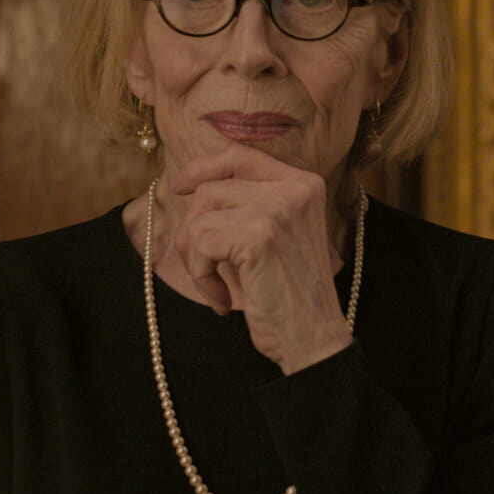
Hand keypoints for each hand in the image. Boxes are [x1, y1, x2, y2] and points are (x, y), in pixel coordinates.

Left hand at [161, 146, 355, 373]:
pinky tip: (222, 299)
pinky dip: (201, 276)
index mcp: (304, 184)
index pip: (240, 156)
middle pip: (212, 189)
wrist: (313, 337)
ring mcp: (278, 209)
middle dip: (195, 231)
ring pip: (200, 217)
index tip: (180, 186)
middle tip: (206, 268)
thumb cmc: (289, 294)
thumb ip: (250, 204)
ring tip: (217, 286)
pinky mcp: (259, 236)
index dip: (204, 166)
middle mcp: (295, 189)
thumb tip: (194, 184)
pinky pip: (200, 243)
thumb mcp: (275, 236)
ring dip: (196, 258)